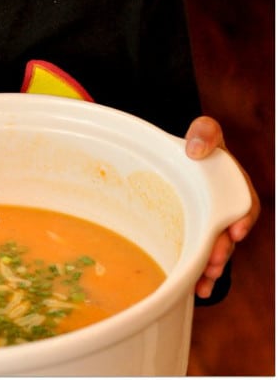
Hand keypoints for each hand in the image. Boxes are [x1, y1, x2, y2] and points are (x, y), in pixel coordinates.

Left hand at [185, 116, 260, 298]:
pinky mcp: (197, 234)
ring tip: (204, 280)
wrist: (175, 155)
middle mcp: (227, 208)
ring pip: (218, 250)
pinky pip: (202, 257)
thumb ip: (205, 132)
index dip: (244, 219)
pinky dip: (201, 275)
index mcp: (234, 185)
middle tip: (213, 261)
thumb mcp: (204, 131)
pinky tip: (196, 291)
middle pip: (231, 234)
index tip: (236, 231)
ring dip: (213, 267)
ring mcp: (213, 223)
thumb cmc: (196, 143)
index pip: (246, 204)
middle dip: (224, 250)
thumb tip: (196, 150)